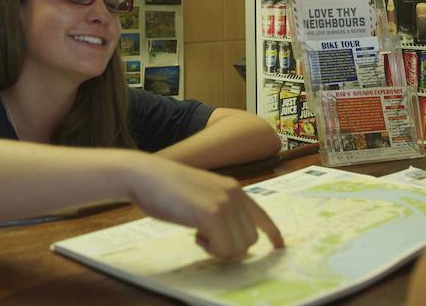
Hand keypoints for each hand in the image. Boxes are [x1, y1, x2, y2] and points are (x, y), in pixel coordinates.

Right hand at [125, 156, 284, 259]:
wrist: (146, 175)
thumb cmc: (166, 188)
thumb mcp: (201, 195)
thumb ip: (219, 208)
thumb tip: (230, 236)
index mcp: (233, 189)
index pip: (261, 214)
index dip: (272, 232)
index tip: (279, 245)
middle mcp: (235, 194)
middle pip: (250, 239)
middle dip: (230, 247)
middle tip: (205, 237)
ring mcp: (225, 203)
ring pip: (239, 247)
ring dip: (219, 249)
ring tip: (198, 233)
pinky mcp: (213, 213)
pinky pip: (224, 248)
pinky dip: (210, 249)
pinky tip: (194, 234)